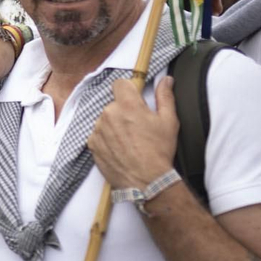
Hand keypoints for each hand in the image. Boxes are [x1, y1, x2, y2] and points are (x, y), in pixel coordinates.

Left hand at [88, 77, 177, 191]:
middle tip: (136, 127)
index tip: (134, 99)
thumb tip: (166, 79)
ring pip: (105, 119)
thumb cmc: (159, 151)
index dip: (128, 90)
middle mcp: (109, 114)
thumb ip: (165, 96)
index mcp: (127, 104)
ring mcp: (98, 129)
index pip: (120, 84)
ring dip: (114, 125)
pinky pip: (98, 134)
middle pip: (113, 104)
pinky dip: (106, 139)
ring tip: (128, 141)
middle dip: (123, 111)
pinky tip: (119, 149)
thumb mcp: (169, 121)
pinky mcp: (92, 144)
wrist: (146, 181)